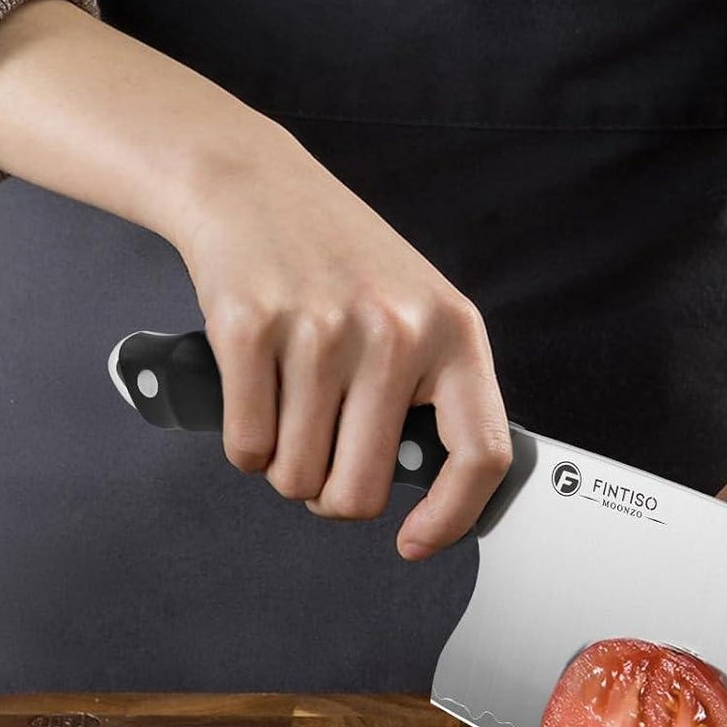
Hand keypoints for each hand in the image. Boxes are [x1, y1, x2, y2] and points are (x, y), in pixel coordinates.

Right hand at [0, 0, 511, 560]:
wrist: (251, 184)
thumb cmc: (336, 258)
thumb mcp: (416, 309)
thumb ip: (432, 389)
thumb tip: (434, 489)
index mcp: (453, 331)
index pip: (482, 453)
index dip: (452, 518)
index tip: (415, 542)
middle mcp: (395, 331)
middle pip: (361, 492)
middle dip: (332, 494)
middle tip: (324, 455)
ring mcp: (322, 331)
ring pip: (296, 477)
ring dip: (284, 463)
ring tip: (290, 405)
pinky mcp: (250, 331)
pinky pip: (246, 447)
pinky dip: (244, 442)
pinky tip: (256, 394)